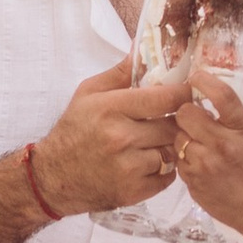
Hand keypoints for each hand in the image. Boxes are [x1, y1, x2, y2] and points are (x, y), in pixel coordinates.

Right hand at [29, 58, 187, 216]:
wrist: (52, 178)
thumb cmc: (73, 131)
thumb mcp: (88, 93)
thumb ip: (119, 73)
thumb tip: (142, 50)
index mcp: (111, 108)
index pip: (165, 98)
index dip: (183, 94)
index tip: (189, 92)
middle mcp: (121, 137)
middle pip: (172, 126)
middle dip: (176, 122)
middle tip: (173, 119)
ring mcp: (128, 167)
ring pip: (172, 151)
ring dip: (169, 146)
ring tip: (157, 142)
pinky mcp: (133, 192)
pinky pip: (168, 176)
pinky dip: (164, 170)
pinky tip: (150, 162)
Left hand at [173, 69, 242, 242]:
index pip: (220, 95)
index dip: (203, 80)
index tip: (197, 77)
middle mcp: (221, 146)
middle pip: (185, 113)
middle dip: (187, 108)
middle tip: (195, 112)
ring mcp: (204, 166)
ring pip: (177, 135)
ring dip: (184, 132)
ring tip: (196, 135)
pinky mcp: (192, 182)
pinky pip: (177, 158)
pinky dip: (183, 153)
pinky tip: (196, 154)